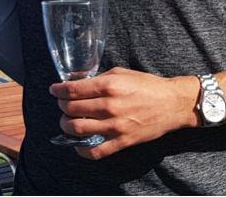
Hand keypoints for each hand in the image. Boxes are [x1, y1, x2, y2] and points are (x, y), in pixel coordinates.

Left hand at [49, 67, 199, 158]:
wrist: (171, 103)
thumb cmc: (146, 85)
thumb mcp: (121, 73)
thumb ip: (99, 78)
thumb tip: (78, 83)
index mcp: (109, 86)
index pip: (72, 90)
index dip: (58, 90)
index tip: (53, 90)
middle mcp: (109, 106)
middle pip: (72, 109)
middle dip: (62, 106)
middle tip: (63, 104)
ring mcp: (115, 126)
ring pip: (78, 130)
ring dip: (67, 126)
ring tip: (68, 121)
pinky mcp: (122, 142)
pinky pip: (95, 151)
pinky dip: (82, 150)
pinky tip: (78, 144)